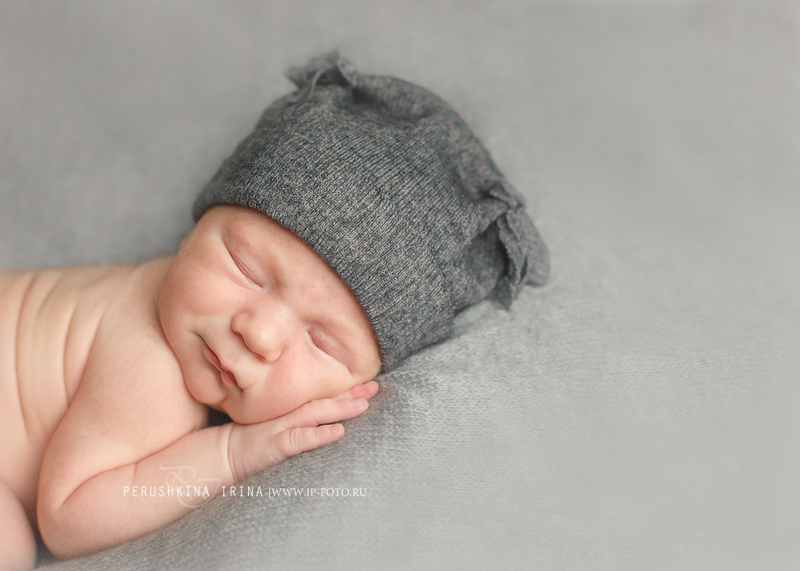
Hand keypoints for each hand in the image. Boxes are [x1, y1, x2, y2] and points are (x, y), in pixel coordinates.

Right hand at [226, 381, 378, 481]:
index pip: (322, 397)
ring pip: (315, 414)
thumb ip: (296, 419)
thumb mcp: (273, 425)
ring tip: (363, 405)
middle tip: (375, 387)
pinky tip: (338, 432)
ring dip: (340, 408)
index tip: (370, 384)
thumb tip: (324, 419)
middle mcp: (288, 415)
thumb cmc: (249, 441)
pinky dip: (319, 435)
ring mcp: (280, 428)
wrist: (220, 455)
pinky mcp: (273, 446)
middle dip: (351, 394)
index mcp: (290, 410)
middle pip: (324, 401)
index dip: (346, 390)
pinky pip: (299, 439)